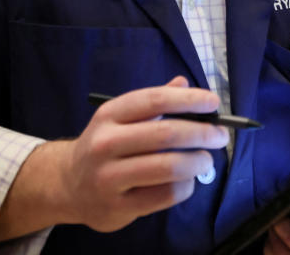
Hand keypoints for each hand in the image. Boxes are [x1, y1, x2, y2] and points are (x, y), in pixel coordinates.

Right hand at [56, 76, 229, 231]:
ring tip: (206, 159)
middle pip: (166, 134)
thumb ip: (153, 101)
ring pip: (169, 167)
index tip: (213, 102)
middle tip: (220, 135)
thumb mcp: (121, 118)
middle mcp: (105, 144)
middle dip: (202, 133)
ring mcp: (109, 177)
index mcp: (109, 115)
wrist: (68, 184)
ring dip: (198, 161)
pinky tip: (187, 180)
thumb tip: (184, 83)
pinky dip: (186, 186)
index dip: (188, 99)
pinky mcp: (119, 206)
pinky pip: (166, 194)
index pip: (155, 100)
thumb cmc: (106, 146)